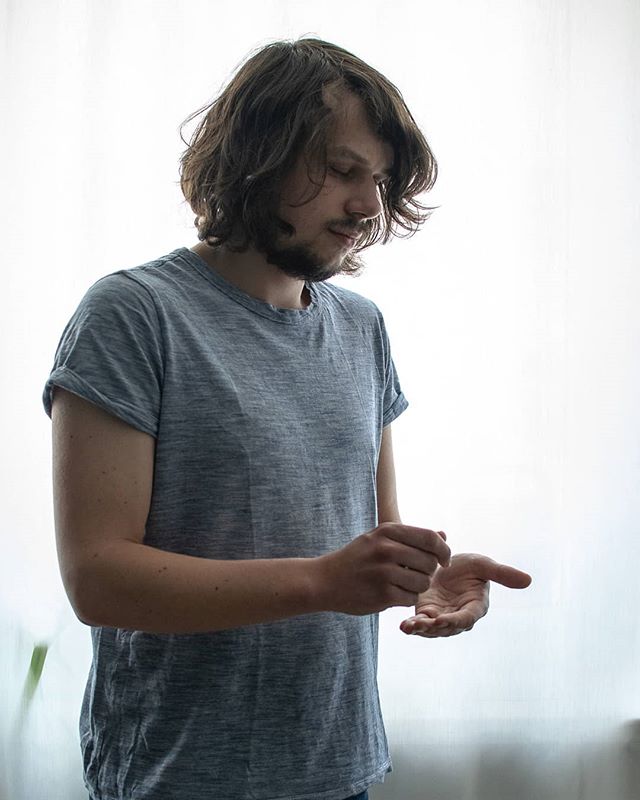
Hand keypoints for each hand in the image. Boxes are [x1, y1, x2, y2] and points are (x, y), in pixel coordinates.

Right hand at [315, 523, 450, 615]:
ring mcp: (383, 572)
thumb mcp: (380, 539)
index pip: (430, 538)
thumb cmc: (357, 559)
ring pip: (423, 583)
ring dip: (417, 587)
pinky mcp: (382, 594)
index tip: (443, 561)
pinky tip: (391, 594)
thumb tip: (444, 536)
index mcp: (387, 531)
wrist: (324, 580)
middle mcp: (386, 548)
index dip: (443, 551)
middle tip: (413, 575)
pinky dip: (405, 599)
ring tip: (401, 585)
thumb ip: (412, 537)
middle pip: (430, 562)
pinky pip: (411, 599)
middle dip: (428, 572)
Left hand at [399, 553, 531, 637]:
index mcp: (475, 607)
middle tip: (422, 624)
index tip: (442, 619)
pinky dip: (412, 626)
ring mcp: (441, 617)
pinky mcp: (425, 614)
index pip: (467, 618)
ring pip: (432, 630)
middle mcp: (458, 617)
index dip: (455, 620)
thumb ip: (502, 574)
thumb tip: (529, 580)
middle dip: (434, 628)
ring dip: (421, 630)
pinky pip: (420, 624)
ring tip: (409, 627)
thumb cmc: (468, 565)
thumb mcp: (484, 565)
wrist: (443, 561)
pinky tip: (404, 626)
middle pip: (447, 628)